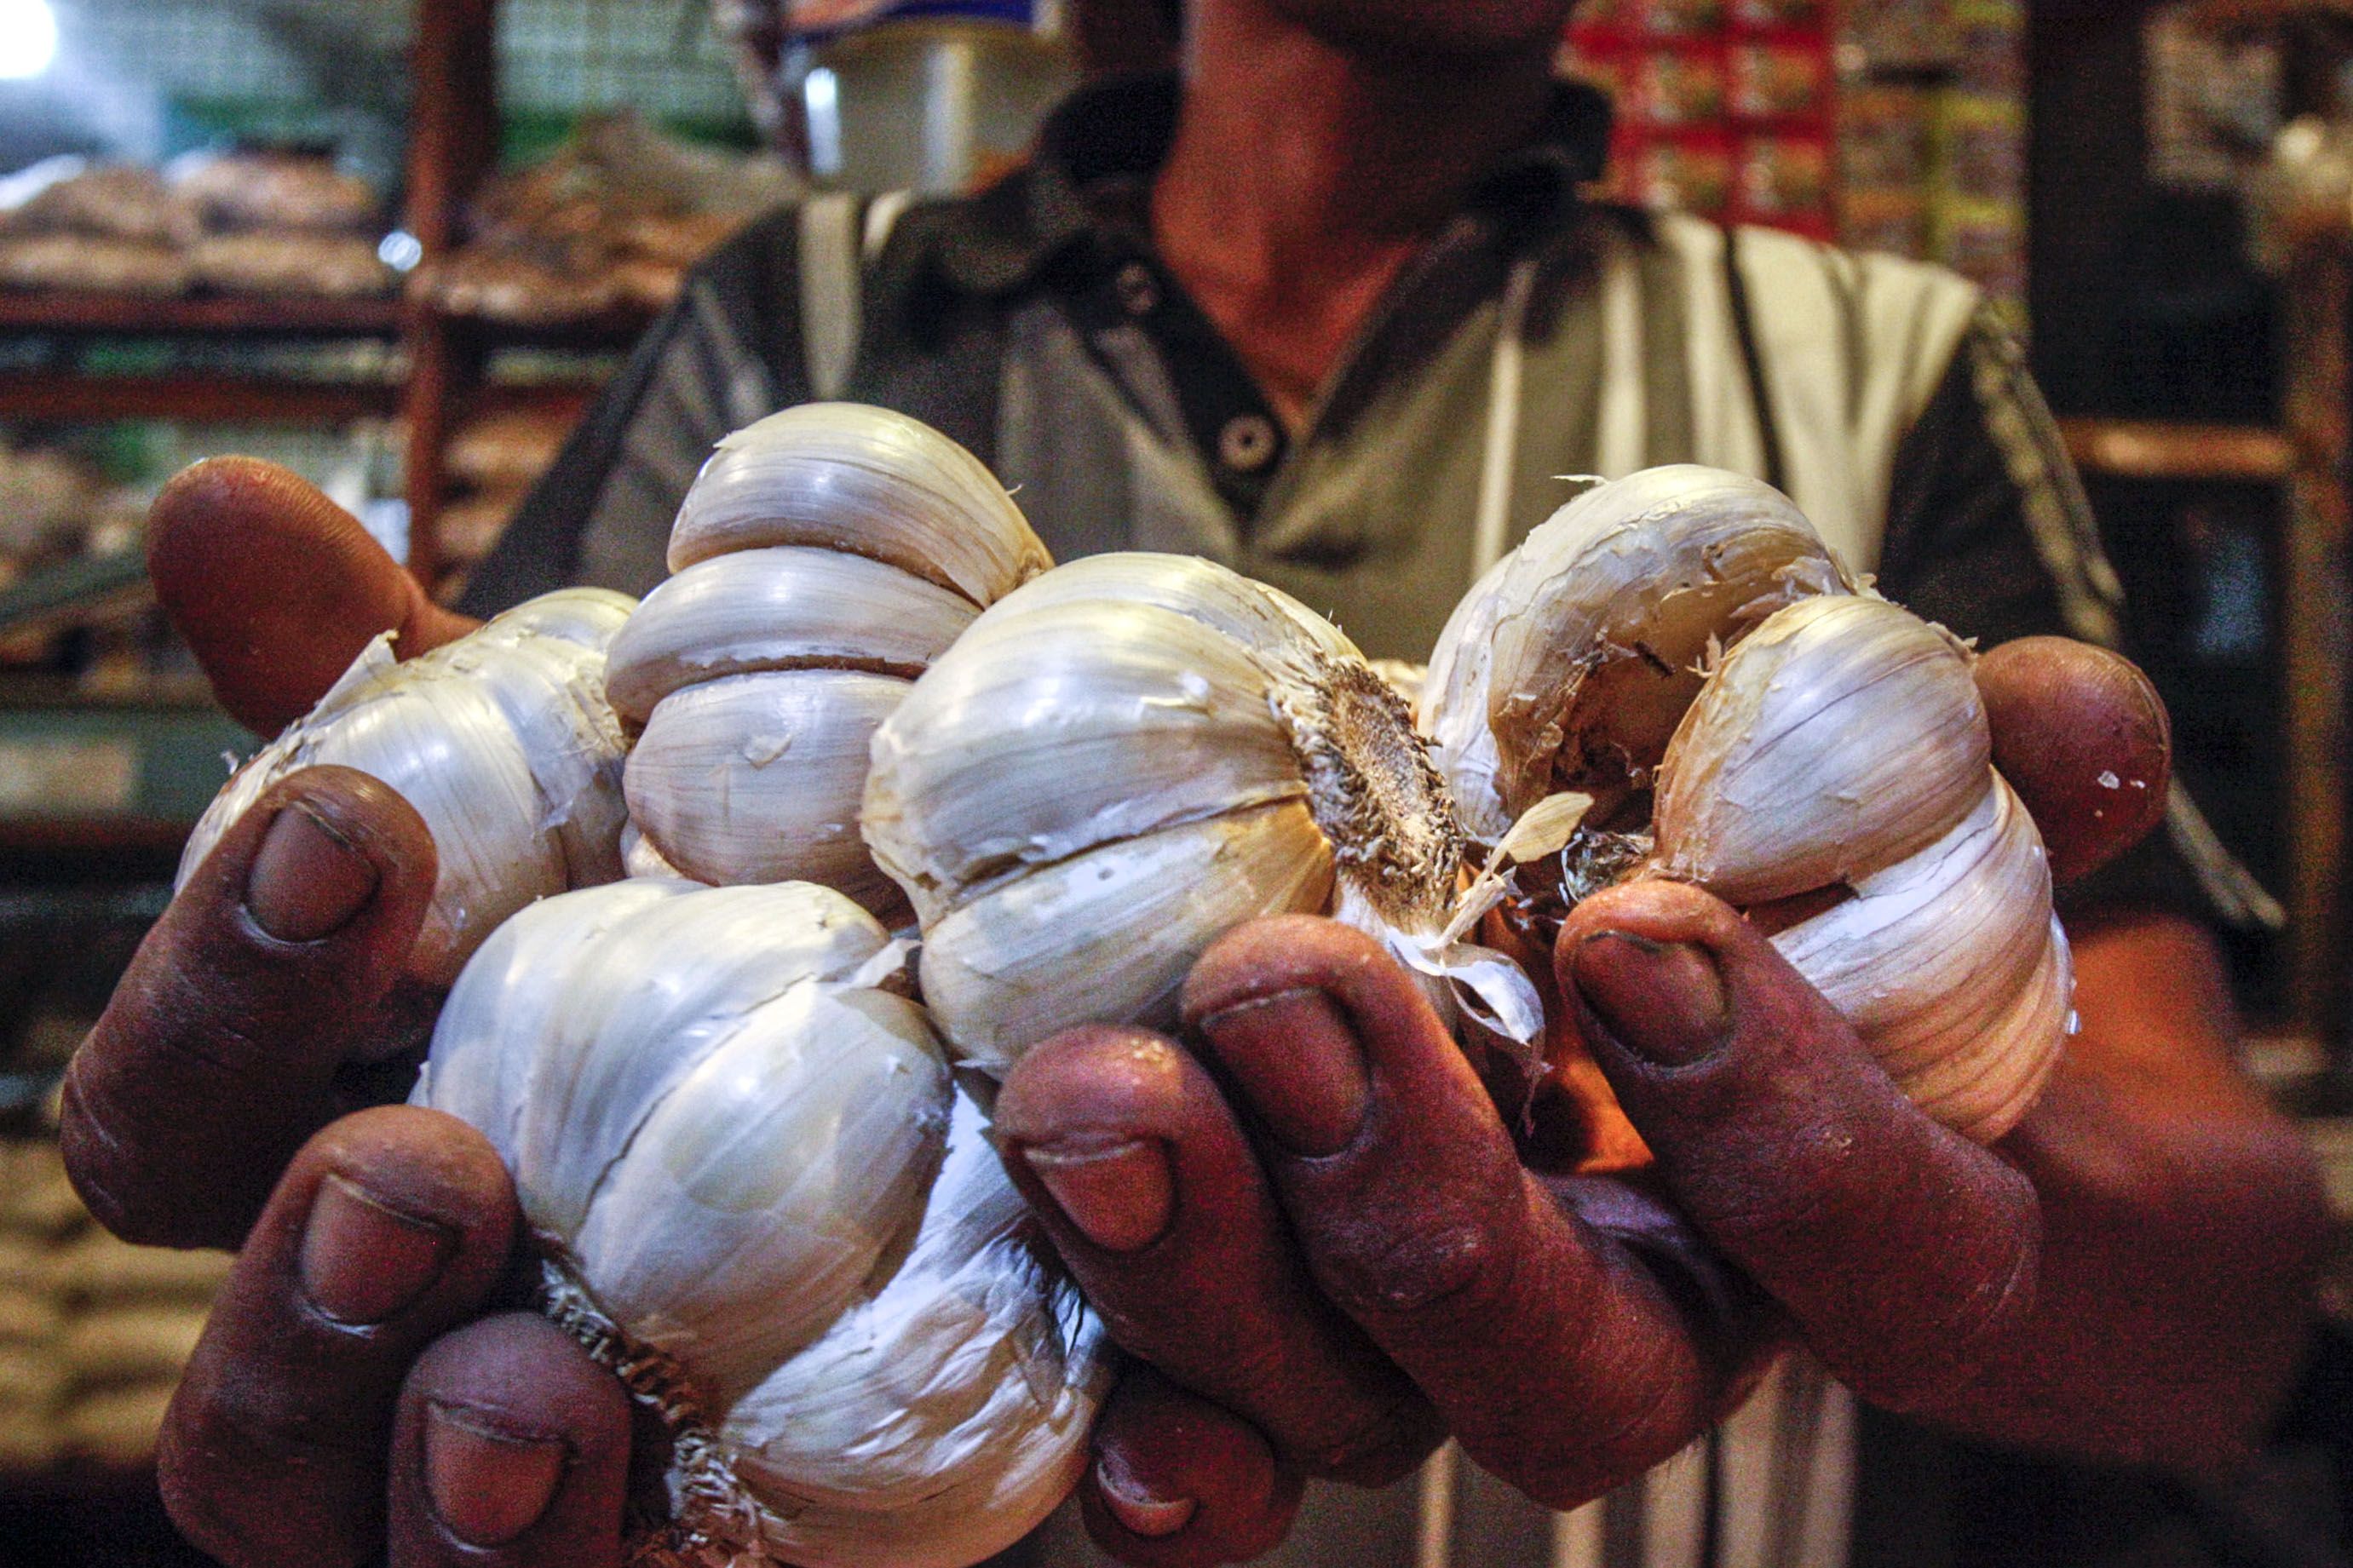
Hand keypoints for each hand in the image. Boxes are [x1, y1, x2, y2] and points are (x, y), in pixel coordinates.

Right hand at [69, 461, 1302, 1565]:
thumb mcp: (617, 796)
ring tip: (541, 1391)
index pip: (181, 1134)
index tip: (350, 827)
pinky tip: (1113, 1443)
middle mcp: (450, 1370)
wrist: (1023, 1034)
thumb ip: (433, 699)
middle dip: (304, 1319)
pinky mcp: (864, 1544)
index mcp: (358, 1175)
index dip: (224, 993)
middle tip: (415, 1168)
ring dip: (482, 1518)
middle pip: (268, 1438)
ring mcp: (633, 1506)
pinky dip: (1018, 1512)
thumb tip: (231, 510)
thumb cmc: (749, 925)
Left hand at [994, 637, 2321, 1563]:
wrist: (1706, 979)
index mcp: (1859, 1230)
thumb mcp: (1941, 825)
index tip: (1643, 936)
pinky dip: (1131, 1396)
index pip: (1869, 1248)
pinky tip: (1048, 1286)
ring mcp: (1451, 1338)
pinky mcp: (1291, 1315)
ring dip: (1201, 1256)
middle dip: (1416, 1209)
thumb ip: (2020, 784)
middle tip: (1283, 1000)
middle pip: (1560, 1378)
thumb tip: (2066, 718)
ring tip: (1088, 1089)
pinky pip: (1207, 1412)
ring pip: (1340, 1398)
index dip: (1772, 1119)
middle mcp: (1648, 1320)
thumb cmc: (1840, 906)